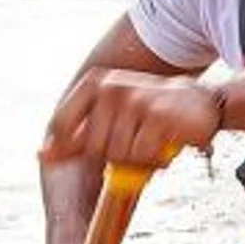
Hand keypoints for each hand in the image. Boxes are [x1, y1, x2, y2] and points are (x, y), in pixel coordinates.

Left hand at [40, 69, 219, 167]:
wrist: (201, 101)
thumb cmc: (151, 112)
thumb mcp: (110, 115)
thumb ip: (76, 135)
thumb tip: (43, 155)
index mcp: (95, 84)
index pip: (60, 124)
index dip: (63, 147)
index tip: (80, 156)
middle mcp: (113, 89)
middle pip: (92, 146)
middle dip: (113, 155)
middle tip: (134, 145)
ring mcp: (136, 101)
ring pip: (119, 154)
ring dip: (137, 159)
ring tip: (152, 143)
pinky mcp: (160, 116)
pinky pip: (144, 155)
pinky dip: (155, 159)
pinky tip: (165, 145)